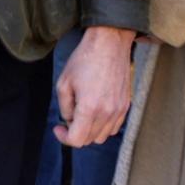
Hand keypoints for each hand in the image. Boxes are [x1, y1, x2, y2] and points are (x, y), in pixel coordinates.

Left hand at [54, 25, 134, 147]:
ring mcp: (119, 110)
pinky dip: (103, 126)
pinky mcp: (126, 105)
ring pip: (103, 136)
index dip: (64, 137)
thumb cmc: (85, 60)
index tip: (58, 128)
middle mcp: (107, 112)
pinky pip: (115, 127)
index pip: (77, 140)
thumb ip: (64, 107)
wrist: (109, 44)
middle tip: (68, 118)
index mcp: (89, 108)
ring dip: (90, 131)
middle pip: (90, 140)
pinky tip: (95, 113)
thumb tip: (69, 120)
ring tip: (82, 114)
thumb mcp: (64, 83)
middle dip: (76, 133)